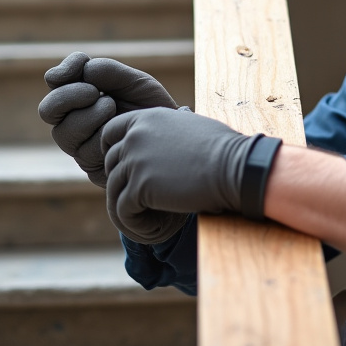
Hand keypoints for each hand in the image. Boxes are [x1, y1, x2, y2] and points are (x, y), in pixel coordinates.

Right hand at [39, 52, 177, 184]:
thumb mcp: (131, 81)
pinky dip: (102, 135)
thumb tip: (79, 71)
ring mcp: (79, 146)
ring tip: (112, 108)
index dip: (63, 71)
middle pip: (48, 110)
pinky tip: (119, 130)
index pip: (55, 81)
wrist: (172, 135)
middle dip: (69, 96)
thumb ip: (105, 71)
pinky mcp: (91, 167)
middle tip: (95, 92)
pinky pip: (85, 152)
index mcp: (79, 97)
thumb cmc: (149, 106)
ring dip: (89, 115)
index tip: (83, 65)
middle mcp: (72, 121)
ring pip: (64, 132)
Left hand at [100, 108, 279, 242]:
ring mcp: (135, 161)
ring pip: (114, 189)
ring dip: (128, 206)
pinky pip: (123, 209)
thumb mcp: (188, 126)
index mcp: (145, 118)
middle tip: (140, 198)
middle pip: (110, 163)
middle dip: (121, 181)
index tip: (126, 168)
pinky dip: (134, 222)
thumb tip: (157, 145)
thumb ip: (164, 132)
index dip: (112, 151)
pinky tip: (151, 227)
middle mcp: (135, 136)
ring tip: (147, 218)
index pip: (109, 132)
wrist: (236, 167)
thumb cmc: (222, 149)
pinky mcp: (139, 187)